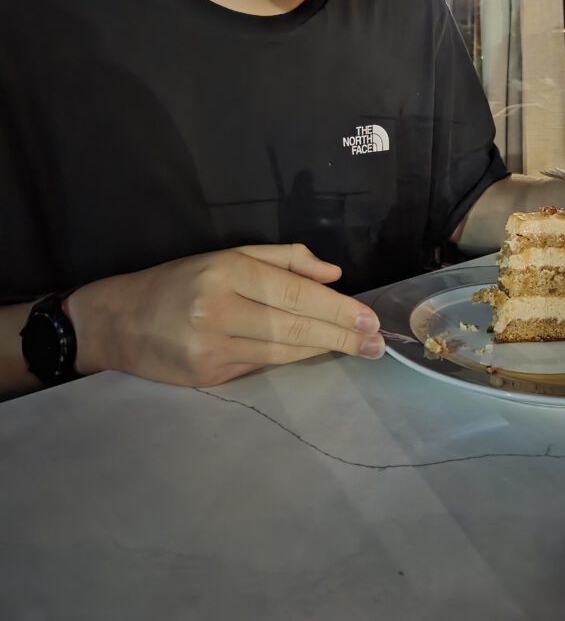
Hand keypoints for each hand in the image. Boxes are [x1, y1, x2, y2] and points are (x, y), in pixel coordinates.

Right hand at [67, 244, 383, 387]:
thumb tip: (333, 275)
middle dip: (341, 335)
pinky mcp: (208, 378)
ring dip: (325, 351)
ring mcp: (212, 350)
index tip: (368, 317)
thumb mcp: (227, 255)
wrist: (119, 321)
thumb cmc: (178, 281)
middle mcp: (218, 311)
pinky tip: (317, 354)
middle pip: (293, 327)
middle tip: (376, 341)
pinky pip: (262, 367)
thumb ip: (282, 260)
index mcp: (225, 272)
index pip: (293, 294)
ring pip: (283, 352)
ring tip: (359, 349)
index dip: (336, 309)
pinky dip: (293, 360)